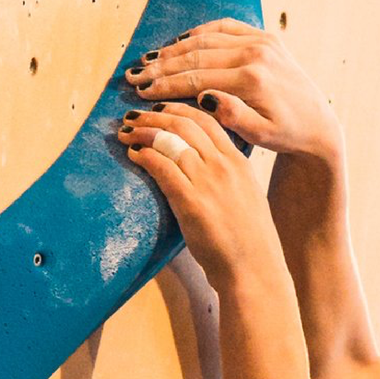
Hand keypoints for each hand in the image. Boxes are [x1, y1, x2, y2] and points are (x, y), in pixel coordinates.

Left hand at [117, 101, 284, 289]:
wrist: (253, 270)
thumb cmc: (246, 241)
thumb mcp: (245, 196)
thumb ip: (227, 176)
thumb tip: (202, 167)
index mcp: (239, 161)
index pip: (208, 119)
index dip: (180, 109)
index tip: (161, 108)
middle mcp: (224, 165)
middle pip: (186, 123)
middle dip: (156, 115)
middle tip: (135, 116)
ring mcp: (209, 182)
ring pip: (171, 140)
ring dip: (143, 132)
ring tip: (125, 131)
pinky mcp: (192, 201)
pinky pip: (162, 166)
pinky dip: (144, 155)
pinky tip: (133, 154)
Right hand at [123, 20, 342, 162]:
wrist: (316, 121)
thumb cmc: (284, 135)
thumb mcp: (261, 136)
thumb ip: (233, 117)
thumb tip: (205, 97)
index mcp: (252, 79)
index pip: (196, 78)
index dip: (164, 85)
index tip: (140, 91)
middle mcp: (256, 53)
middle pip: (196, 55)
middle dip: (161, 66)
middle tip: (133, 75)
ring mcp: (261, 40)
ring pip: (206, 39)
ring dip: (173, 49)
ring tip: (147, 60)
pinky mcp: (265, 36)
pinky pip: (224, 27)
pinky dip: (199, 33)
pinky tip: (178, 43)